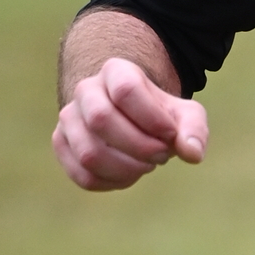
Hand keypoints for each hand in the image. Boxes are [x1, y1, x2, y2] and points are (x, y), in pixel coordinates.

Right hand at [53, 56, 209, 190]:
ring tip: (145, 165)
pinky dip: (111, 183)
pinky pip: (82, 175)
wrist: (131, 119)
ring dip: (126, 168)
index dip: (152, 119)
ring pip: (89, 153)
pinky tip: (128, 175)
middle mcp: (85, 90)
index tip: (171, 135)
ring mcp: (69, 117)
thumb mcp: (184, 115)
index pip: (126, 90)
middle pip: (101, 119)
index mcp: (116, 71)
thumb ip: (193, 130)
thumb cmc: (159, 116)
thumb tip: (192, 153)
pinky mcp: (61, 143)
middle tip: (161, 155)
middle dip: (138, 147)